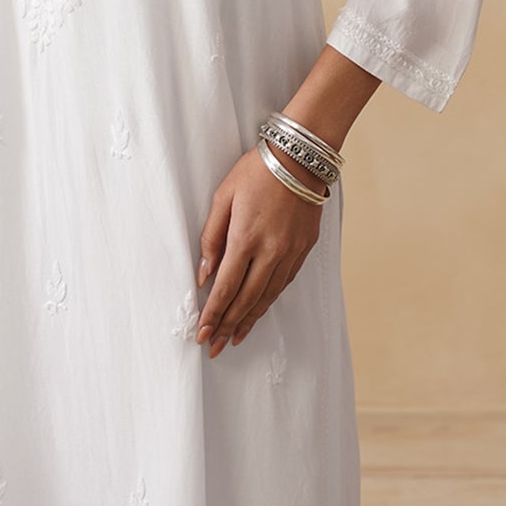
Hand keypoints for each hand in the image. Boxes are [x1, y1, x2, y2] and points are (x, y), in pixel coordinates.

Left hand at [195, 145, 325, 358]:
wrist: (300, 158)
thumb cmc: (257, 171)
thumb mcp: (223, 196)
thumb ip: (211, 237)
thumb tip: (204, 274)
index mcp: (246, 237)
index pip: (225, 288)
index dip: (213, 315)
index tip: (201, 334)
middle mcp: (270, 251)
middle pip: (246, 300)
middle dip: (228, 327)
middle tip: (214, 347)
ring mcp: (290, 253)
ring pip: (267, 297)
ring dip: (249, 320)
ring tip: (234, 338)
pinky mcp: (304, 250)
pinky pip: (283, 284)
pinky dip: (268, 301)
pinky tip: (258, 310)